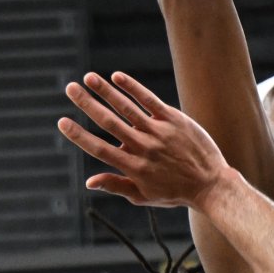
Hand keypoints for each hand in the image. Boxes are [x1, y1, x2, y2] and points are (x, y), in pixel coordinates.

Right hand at [60, 71, 233, 209]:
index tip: (62, 121)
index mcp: (134, 168)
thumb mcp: (144, 195)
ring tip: (89, 78)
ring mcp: (160, 133)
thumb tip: (89, 182)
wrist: (211, 185)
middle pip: (109, 123)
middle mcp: (144, 149)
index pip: (100, 149)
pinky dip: (134, 89)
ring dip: (106, 91)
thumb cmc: (175, 192)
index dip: (79, 136)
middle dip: (87, 104)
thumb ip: (116, 185)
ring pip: (128, 108)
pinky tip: (117, 77)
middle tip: (69, 88)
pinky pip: (151, 101)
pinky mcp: (175, 120)